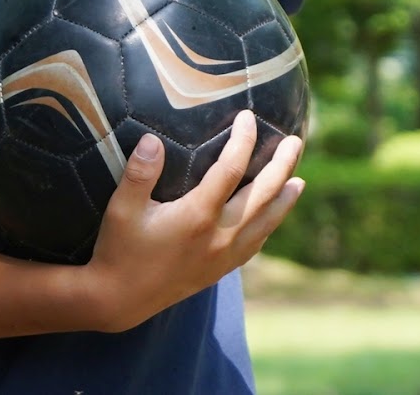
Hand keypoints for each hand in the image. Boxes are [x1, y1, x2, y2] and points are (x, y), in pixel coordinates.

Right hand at [85, 109, 303, 330]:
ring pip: (266, 223)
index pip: (231, 169)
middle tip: (295, 142)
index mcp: (198, 215)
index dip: (243, 140)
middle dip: (281, 166)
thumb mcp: (121, 209)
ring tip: (299, 182)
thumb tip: (152, 139)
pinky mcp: (220, 271)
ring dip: (284, 199)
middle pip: (262, 195)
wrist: (120, 301)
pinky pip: (255, 245)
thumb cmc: (119, 250)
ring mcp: (223, 256)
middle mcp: (219, 236)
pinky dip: (268, 227)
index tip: (249, 118)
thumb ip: (139, 173)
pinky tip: (271, 219)